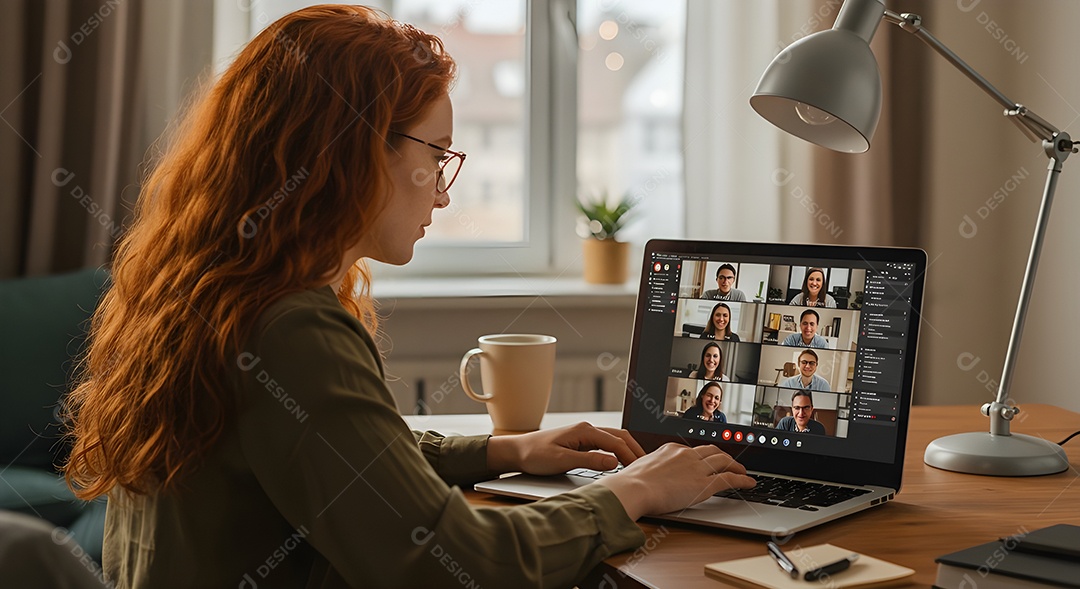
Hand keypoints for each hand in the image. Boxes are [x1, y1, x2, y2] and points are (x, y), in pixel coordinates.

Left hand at [486, 422, 644, 475]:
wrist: (516, 452)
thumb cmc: (535, 455)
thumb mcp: (562, 460)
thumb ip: (589, 461)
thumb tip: (613, 462)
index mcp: (584, 431)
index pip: (616, 442)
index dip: (630, 456)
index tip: (640, 470)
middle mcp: (587, 429)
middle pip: (619, 437)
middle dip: (635, 451)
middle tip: (647, 467)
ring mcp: (584, 435)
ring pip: (614, 439)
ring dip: (627, 450)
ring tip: (638, 466)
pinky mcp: (581, 442)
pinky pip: (605, 444)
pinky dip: (617, 452)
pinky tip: (621, 463)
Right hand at [596, 443, 754, 520]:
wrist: (634, 488)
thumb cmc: (631, 483)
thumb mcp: (640, 469)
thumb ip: (651, 470)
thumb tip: (648, 477)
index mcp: (670, 449)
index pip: (693, 450)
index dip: (705, 455)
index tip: (708, 459)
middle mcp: (686, 455)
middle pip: (712, 452)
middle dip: (724, 457)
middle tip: (731, 462)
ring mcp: (696, 468)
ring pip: (724, 462)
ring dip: (736, 466)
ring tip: (743, 472)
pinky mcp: (704, 484)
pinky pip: (729, 479)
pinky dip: (742, 480)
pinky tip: (748, 483)